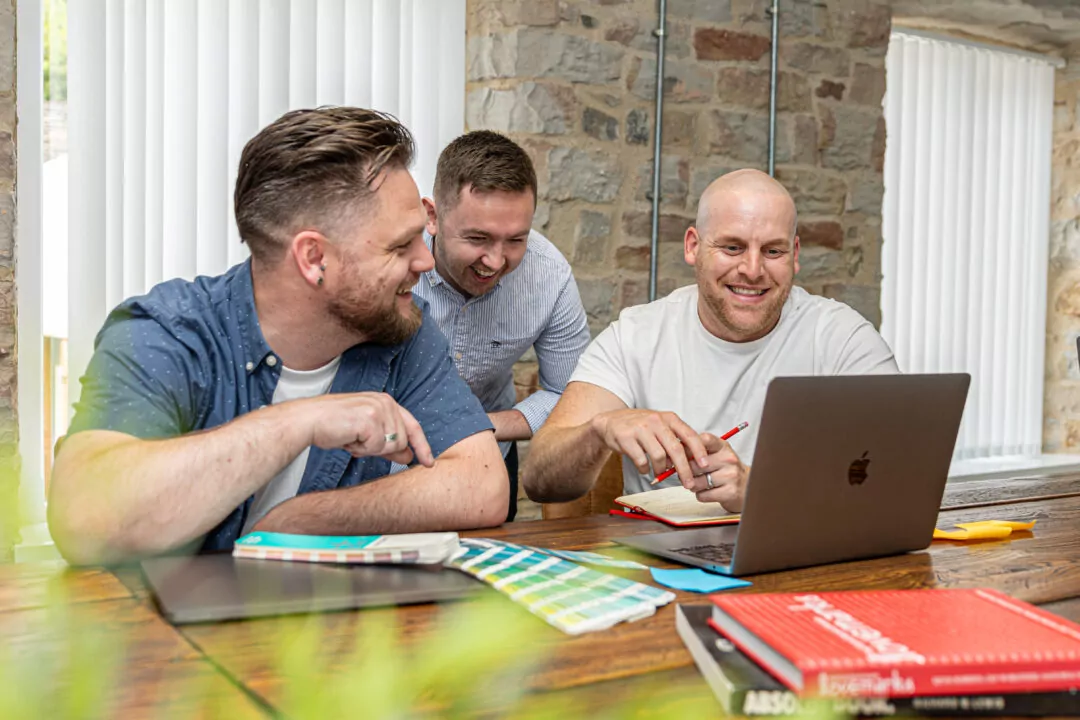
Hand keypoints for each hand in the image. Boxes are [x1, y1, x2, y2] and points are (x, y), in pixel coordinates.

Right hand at [297, 393, 434, 466]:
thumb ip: (389, 443)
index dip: (422, 446)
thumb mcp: (366, 433)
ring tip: (352, 438)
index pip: (413, 426)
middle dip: (382, 449)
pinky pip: (375, 448)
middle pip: (402, 442)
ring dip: (369, 449)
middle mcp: (386, 402)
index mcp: (387, 402)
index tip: (429, 463)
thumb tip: (409, 456)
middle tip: (359, 442)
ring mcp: (379, 410)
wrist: (309, 420)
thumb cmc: (334, 425)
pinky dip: (361, 450)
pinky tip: (348, 439)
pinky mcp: (370, 420)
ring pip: (390, 446)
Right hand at [588, 409, 708, 484]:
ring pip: (659, 456)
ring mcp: (641, 428)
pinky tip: (644, 468)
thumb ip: (676, 440)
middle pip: (675, 449)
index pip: (689, 435)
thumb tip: (692, 462)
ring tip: (659, 472)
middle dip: (684, 469)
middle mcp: (656, 421)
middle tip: (688, 483)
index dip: (699, 451)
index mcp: (669, 418)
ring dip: (661, 469)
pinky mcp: (627, 438)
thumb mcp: (661, 427)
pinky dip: (645, 469)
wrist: (611, 422)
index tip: (705, 465)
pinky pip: (641, 460)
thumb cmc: (641, 427)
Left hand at [680, 432, 748, 512]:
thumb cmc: (726, 469)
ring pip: (696, 482)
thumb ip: (698, 452)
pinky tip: (708, 492)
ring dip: (693, 485)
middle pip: (694, 465)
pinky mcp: (730, 492)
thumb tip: (672, 454)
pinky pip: (703, 495)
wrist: (748, 486)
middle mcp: (728, 458)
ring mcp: (730, 475)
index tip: (680, 455)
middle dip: (686, 472)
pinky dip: (701, 495)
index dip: (687, 448)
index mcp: (722, 446)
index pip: (702, 440)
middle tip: (688, 475)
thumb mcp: (716, 454)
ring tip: (699, 484)